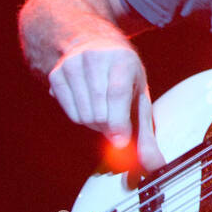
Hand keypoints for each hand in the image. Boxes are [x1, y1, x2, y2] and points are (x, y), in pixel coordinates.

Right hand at [48, 35, 165, 172]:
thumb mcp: (140, 98)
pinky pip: (69, 112)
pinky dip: (80, 117)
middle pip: (99, 111)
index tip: (119, 141)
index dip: (118, 121)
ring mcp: (73, 64)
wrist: (95, 46)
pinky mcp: (56, 73)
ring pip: (83, 115)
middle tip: (116, 118)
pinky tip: (88, 103)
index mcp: (123, 60)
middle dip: (109, 125)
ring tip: (104, 108)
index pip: (117, 94)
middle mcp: (96, 57)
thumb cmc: (124, 77)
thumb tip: (155, 165)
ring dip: (95, 123)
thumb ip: (146, 134)